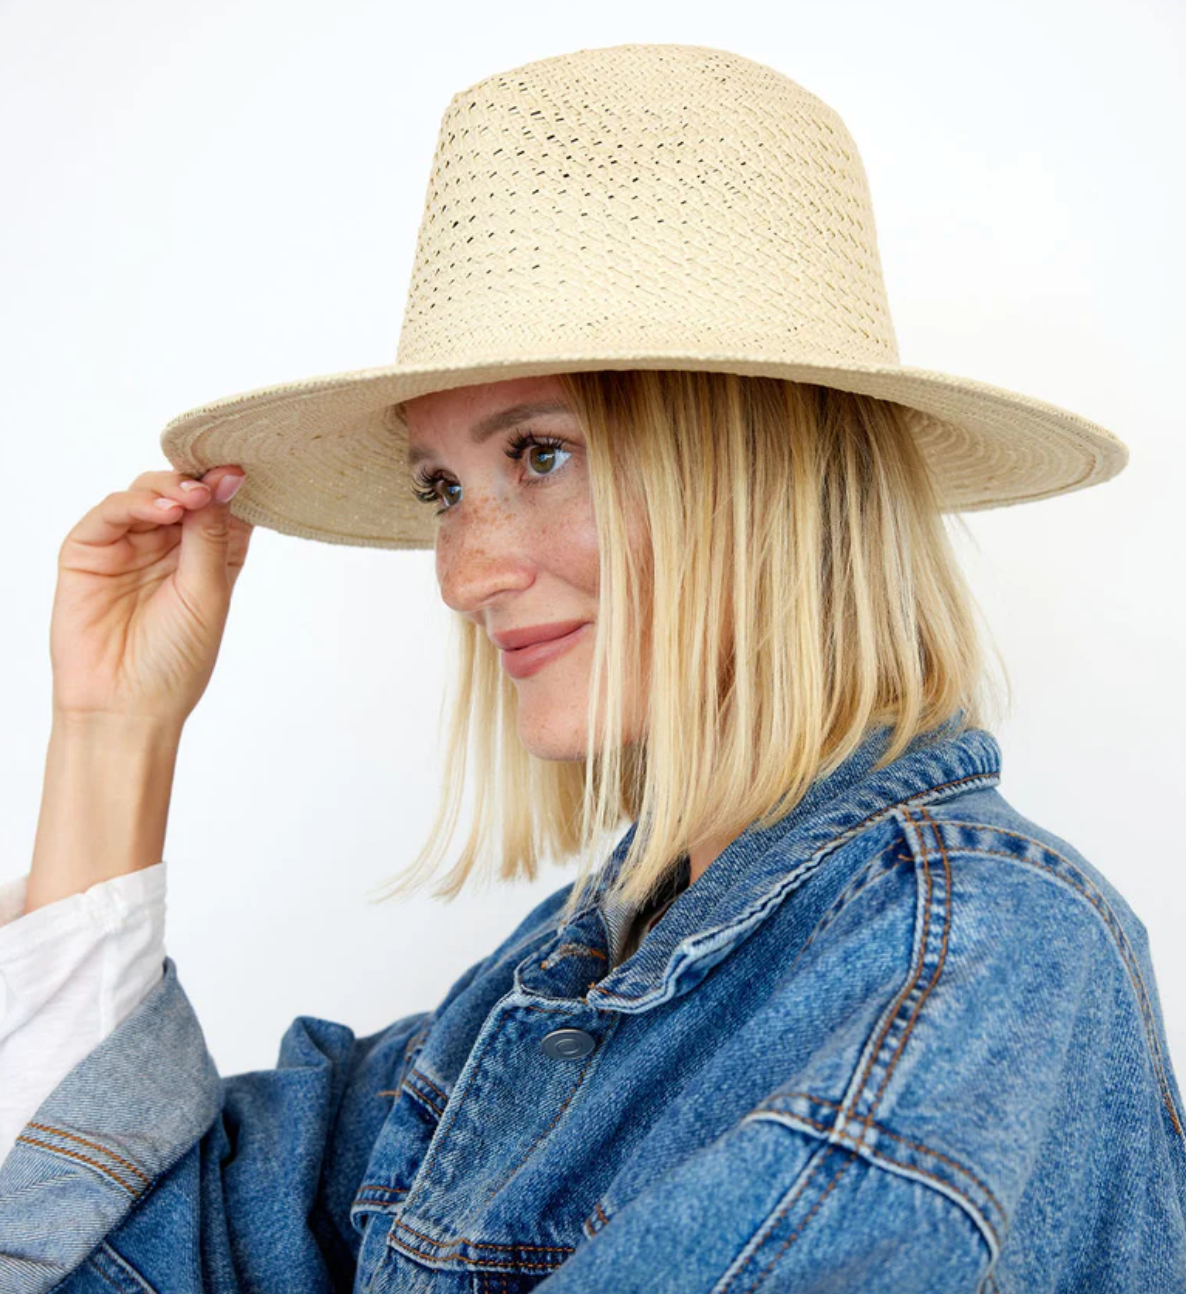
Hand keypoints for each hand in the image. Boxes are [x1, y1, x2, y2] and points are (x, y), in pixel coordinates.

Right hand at [49, 466, 253, 730]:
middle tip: (214, 481)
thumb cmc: (175, 660)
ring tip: (190, 499)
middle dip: (199, 481)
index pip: (222, 505)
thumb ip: (213, 534)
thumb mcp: (209, 591)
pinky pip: (110, 512)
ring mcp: (128, 545)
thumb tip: (228, 479)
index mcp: (208, 555)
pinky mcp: (90, 550)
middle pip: (184, 490)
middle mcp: (169, 546)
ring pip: (148, 492)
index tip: (244, 469)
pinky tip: (163, 511)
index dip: (231, 486)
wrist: (125, 706)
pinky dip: (136, 503)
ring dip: (171, 488)